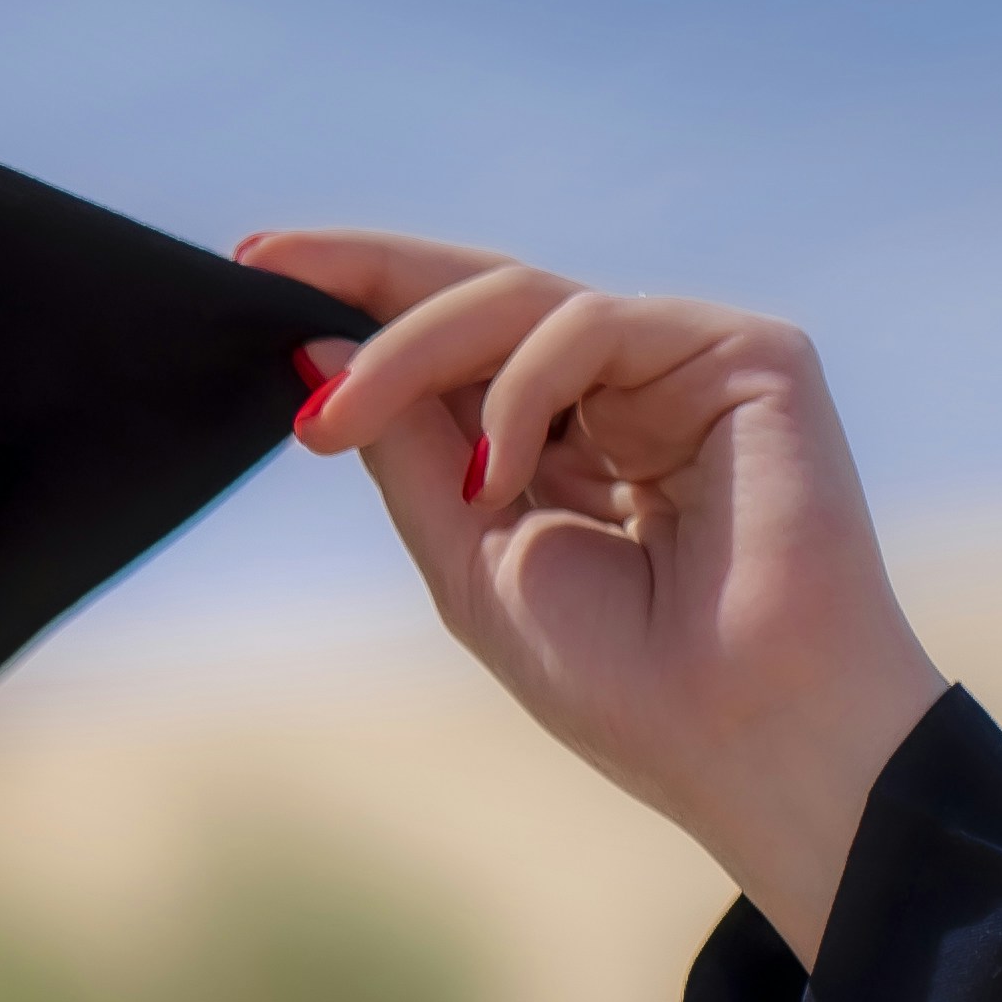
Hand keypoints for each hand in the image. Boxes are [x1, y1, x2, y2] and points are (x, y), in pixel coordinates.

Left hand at [238, 229, 945, 961]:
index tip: (253, 273)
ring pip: (522, 299)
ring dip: (410, 352)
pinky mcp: (748, 352)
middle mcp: (633, 390)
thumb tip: (317, 354)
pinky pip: (592, 323)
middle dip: (368, 276)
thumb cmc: (630, 684)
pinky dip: (518, 388)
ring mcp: (690, 364)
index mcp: (576, 443)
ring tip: (336, 424)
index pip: (463, 349)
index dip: (366, 309)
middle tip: (262, 261)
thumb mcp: (472, 559)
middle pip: (486, 295)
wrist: (748, 740)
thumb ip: (408, 453)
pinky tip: (494, 473)